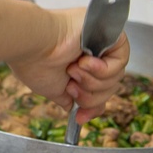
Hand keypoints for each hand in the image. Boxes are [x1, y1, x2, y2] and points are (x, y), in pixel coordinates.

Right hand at [8, 7, 129, 123]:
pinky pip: (120, 61)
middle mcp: (90, 52)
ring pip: (115, 77)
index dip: (91, 107)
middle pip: (109, 87)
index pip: (98, 90)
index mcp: (77, 64)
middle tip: (71, 87)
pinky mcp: (110, 34)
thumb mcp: (54, 89)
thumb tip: (75, 110)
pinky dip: (102, 69)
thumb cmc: (35, 63)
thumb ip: (70, 98)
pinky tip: (83, 63)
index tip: (80, 118)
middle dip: (90, 95)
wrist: (33, 45)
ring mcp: (101, 42)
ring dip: (92, 81)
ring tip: (72, 69)